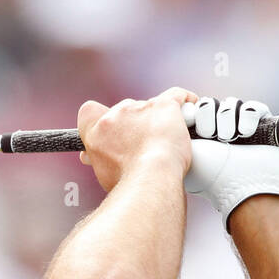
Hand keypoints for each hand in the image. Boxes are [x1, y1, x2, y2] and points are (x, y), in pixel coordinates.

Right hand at [77, 87, 197, 192]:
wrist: (150, 179)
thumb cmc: (129, 182)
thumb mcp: (104, 172)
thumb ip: (99, 157)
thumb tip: (89, 156)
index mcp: (97, 131)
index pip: (89, 112)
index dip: (100, 118)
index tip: (110, 130)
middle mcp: (116, 115)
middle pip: (125, 109)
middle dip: (134, 123)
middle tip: (143, 142)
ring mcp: (141, 108)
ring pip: (151, 106)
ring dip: (157, 119)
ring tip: (165, 140)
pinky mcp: (165, 106)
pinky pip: (178, 96)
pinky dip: (185, 102)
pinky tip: (189, 110)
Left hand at [183, 96, 278, 232]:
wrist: (242, 184)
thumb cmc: (210, 173)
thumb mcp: (185, 152)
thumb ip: (177, 130)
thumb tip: (180, 108)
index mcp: (198, 138)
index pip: (194, 110)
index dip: (195, 114)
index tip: (195, 129)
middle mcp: (219, 132)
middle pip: (211, 104)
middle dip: (209, 118)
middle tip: (211, 136)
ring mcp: (241, 128)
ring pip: (230, 103)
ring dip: (227, 119)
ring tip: (229, 138)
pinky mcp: (263, 125)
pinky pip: (253, 107)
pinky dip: (247, 117)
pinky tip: (245, 133)